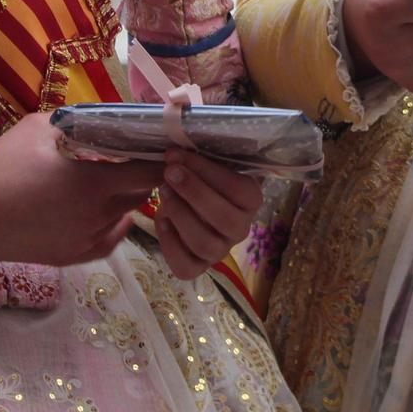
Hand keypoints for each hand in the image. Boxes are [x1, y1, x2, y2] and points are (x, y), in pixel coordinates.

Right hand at [0, 112, 164, 267]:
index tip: (160, 144)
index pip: (150, 172)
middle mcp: (98, 216)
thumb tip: (101, 118)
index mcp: (94, 182)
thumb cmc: (1, 166)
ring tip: (113, 180)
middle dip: (144, 175)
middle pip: (142, 194)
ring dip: (127, 198)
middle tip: (136, 157)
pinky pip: (109, 240)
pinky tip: (103, 209)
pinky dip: (113, 224)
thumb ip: (77, 121)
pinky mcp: (71, 257)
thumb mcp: (39, 127)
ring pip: (126, 217)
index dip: (160, 157)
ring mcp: (86, 241)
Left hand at [156, 149, 264, 279]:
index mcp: (250, 200)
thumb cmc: (200, 179)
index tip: (178, 155)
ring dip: (180, 214)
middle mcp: (241, 228)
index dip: (207, 171)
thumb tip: (175, 145)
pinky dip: (170, 243)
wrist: (186, 205)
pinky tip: (161, 220)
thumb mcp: (203, 165)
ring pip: (204, 243)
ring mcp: (220, 251)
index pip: (238, 189)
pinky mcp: (197, 267)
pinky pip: (185, 265)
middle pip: (225, 219)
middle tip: (170, 172)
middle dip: (194, 193)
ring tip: (162, 192)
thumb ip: (198, 157)